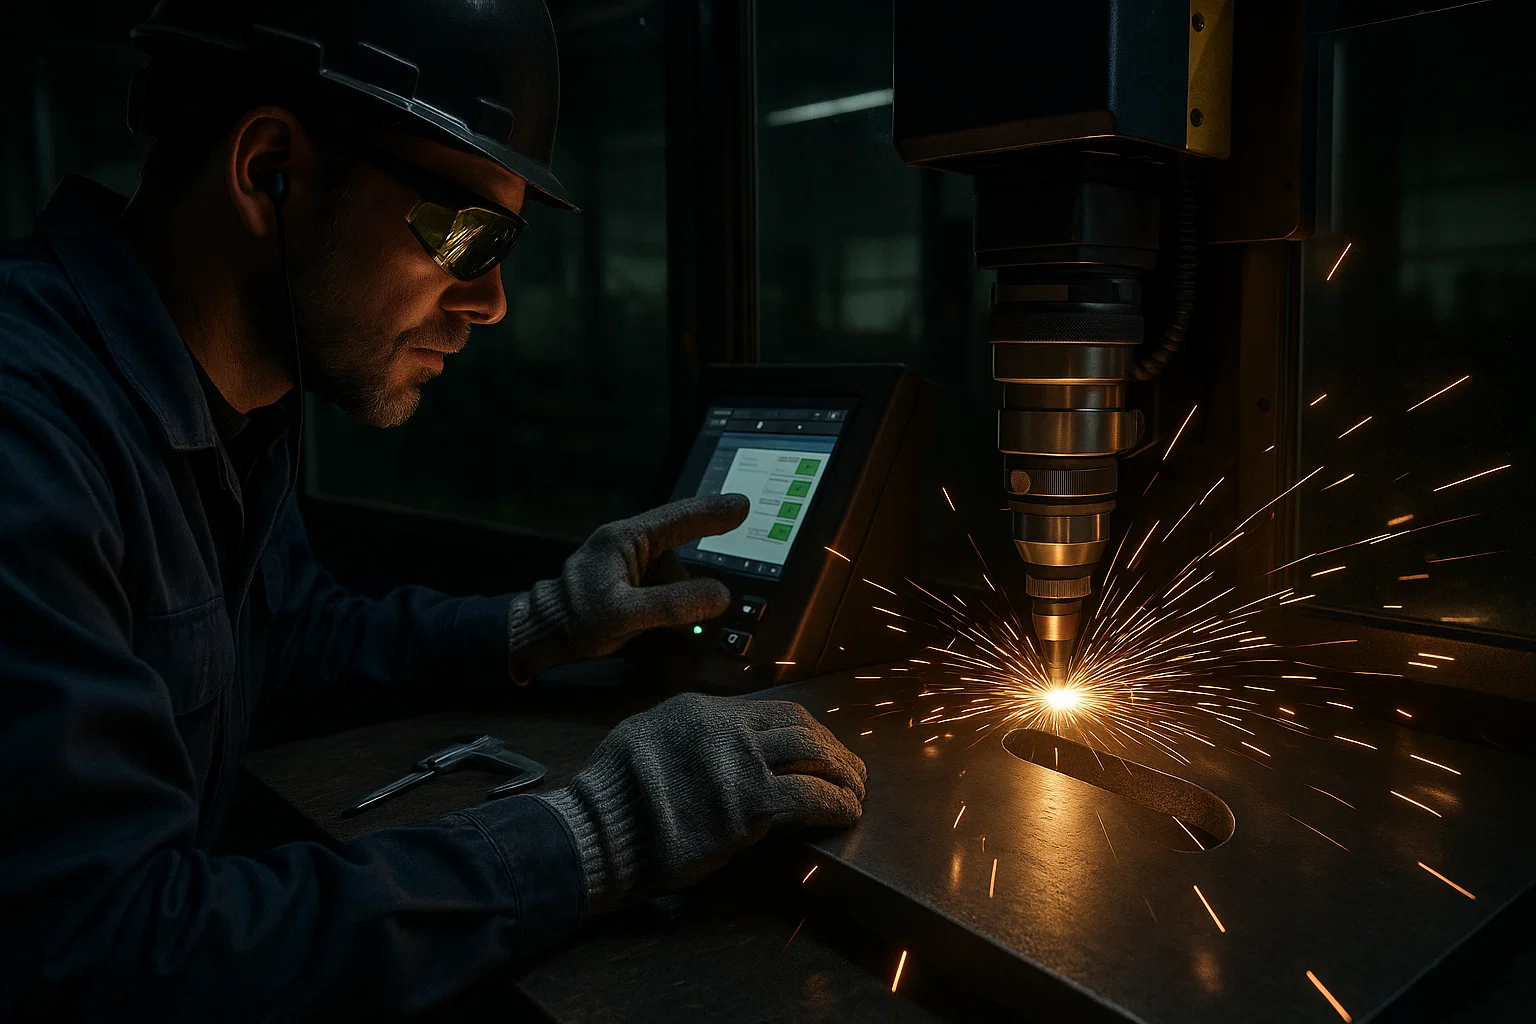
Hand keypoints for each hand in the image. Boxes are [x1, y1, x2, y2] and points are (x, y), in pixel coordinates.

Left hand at [506, 494, 748, 680]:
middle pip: (680, 552)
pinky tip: (650, 623)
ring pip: (672, 575)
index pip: (680, 518)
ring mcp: (626, 563)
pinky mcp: (626, 582)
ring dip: (674, 600)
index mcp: (625, 538)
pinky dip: (667, 606)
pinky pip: (661, 589)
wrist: (539, 637)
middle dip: (689, 580)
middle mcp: (627, 544)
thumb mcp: (625, 614)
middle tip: (681, 608)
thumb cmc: (573, 621)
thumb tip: (718, 595)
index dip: (714, 512)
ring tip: (646, 622)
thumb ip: (673, 604)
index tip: (743, 505)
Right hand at [537, 693, 866, 908]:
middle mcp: (724, 728)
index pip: (775, 711)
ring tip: (856, 791)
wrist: (596, 833)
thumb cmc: (614, 797)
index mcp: (701, 710)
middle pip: (802, 727)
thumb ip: (689, 733)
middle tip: (853, 770)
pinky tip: (847, 812)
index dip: (809, 731)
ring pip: (813, 754)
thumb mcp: (645, 737)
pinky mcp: (748, 805)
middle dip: (834, 748)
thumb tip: (729, 741)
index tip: (825, 749)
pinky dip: (837, 803)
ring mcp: (738, 764)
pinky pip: (811, 796)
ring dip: (844, 774)